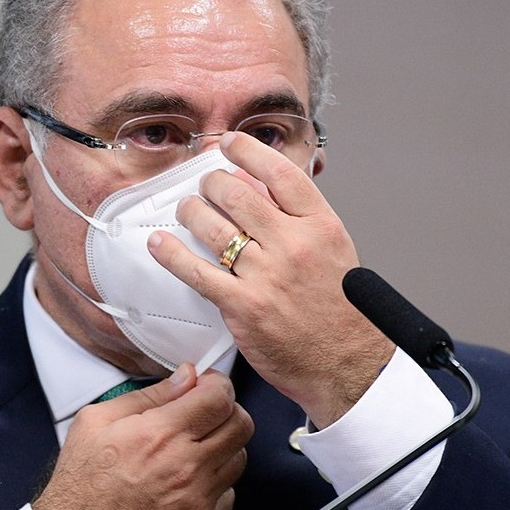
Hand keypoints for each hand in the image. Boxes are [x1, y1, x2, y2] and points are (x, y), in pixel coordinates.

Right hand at [32, 365, 252, 509]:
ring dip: (223, 446)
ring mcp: (197, 499)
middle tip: (206, 413)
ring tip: (194, 448)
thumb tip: (185, 377)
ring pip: (239, 457)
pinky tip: (189, 480)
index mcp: (159, 435)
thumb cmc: (83, 483)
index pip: (219, 397)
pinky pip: (230, 493)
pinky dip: (216, 483)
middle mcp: (185, 467)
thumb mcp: (97, 421)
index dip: (217, 384)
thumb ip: (148, 395)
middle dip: (227, 410)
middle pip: (240, 424)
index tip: (207, 386)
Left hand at [147, 133, 394, 427]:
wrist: (349, 366)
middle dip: (212, 183)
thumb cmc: (343, 312)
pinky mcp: (243, 306)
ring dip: (191, 211)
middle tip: (206, 185)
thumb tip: (259, 188)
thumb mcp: (334, 252)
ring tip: (187, 210)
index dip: (247, 151)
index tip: (229, 143)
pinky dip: (173, 254)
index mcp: (321, 225)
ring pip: (213, 226)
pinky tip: (160, 244)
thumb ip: (300, 219)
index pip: (279, 172)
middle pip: (237, 194)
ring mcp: (267, 275)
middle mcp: (293, 245)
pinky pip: (197, 272)